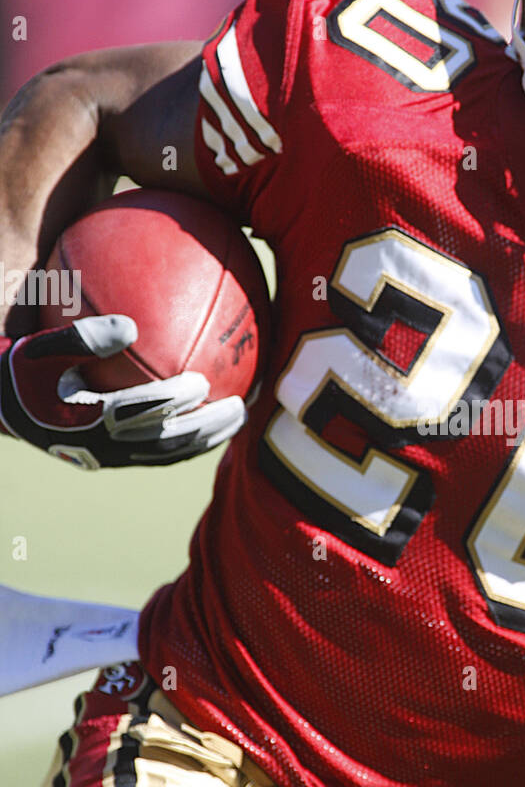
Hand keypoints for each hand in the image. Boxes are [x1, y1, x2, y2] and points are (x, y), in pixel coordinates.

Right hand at [0, 314, 246, 467]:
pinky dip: (186, 442)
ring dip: (204, 440)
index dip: (173, 399)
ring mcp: (109, 457)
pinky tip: (209, 424)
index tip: (202, 380)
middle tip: (239, 409)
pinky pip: (158, 455)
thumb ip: (85, 336)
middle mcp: (103, 445)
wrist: (3, 408)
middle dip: (204, 427)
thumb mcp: (42, 348)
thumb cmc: (26, 369)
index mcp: (86, 418)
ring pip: (167, 454)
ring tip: (237, 421)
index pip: (140, 410)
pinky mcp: (112, 461)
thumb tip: (131, 325)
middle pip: (165, 441)